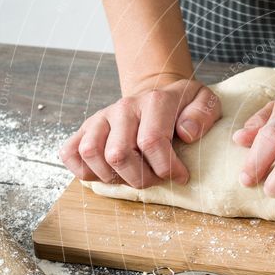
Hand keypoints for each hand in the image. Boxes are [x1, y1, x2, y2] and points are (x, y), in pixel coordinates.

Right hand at [59, 74, 220, 187]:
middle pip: (119, 154)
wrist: (156, 95)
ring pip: (91, 154)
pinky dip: (83, 170)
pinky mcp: (85, 128)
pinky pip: (70, 152)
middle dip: (140, 178)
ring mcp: (101, 118)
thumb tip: (186, 132)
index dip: (167, 168)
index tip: (181, 176)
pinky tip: (107, 174)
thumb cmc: (182, 107)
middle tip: (155, 179)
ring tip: (132, 176)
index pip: (152, 141)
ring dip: (113, 177)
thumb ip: (203, 113)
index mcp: (154, 101)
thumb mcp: (204, 102)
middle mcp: (123, 108)